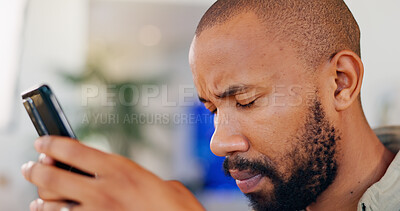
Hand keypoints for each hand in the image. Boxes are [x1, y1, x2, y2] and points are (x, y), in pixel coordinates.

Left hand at [21, 136, 204, 210]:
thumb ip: (135, 178)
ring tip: (38, 192)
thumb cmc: (173, 206)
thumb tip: (124, 179)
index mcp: (120, 169)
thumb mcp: (159, 182)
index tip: (42, 142)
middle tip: (31, 167)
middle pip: (54, 176)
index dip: (51, 143)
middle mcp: (103, 190)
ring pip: (53, 202)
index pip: (73, 150)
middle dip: (36, 170)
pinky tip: (48, 209)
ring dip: (41, 195)